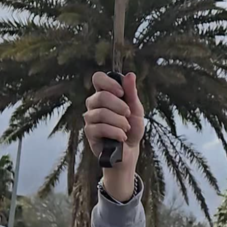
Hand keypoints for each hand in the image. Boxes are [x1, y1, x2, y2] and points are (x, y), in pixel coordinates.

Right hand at [84, 71, 143, 201]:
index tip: (121, 92)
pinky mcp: (89, 132)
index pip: (98, 78)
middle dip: (119, 106)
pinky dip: (115, 132)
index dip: (108, 82)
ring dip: (119, 121)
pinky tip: (122, 137)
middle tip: (128, 114)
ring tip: (126, 128)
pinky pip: (100, 127)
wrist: (130, 151)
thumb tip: (130, 74)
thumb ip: (132, 93)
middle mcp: (94, 104)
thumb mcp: (136, 110)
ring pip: (101, 113)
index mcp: (105, 94)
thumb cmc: (132, 128)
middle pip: (100, 96)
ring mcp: (90, 118)